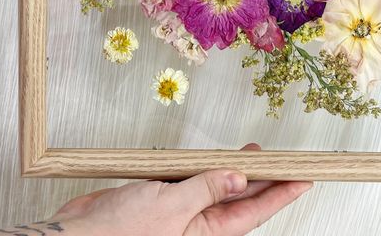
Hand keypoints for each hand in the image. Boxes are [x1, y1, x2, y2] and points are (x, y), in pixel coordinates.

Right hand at [0, 145, 311, 235]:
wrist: (76, 234)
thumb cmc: (118, 234)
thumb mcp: (170, 209)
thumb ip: (205, 189)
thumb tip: (239, 178)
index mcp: (205, 235)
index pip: (253, 211)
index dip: (281, 193)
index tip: (304, 178)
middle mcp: (197, 226)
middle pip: (239, 200)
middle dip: (263, 180)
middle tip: (284, 159)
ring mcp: (180, 212)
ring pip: (216, 188)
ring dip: (234, 171)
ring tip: (254, 153)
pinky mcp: (162, 199)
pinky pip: (192, 181)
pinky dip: (204, 168)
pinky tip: (213, 158)